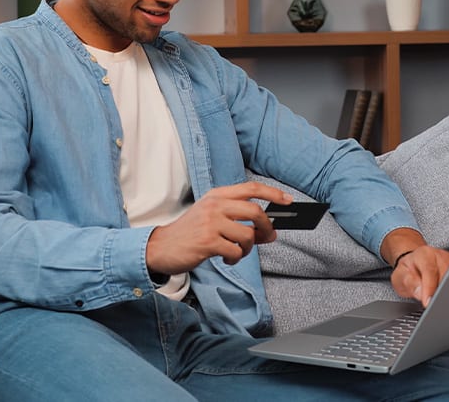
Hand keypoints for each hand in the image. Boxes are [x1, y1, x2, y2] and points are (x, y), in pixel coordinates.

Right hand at [145, 182, 292, 274]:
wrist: (160, 246)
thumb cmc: (190, 232)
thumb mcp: (211, 216)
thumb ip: (237, 218)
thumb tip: (268, 231)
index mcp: (217, 195)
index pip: (251, 188)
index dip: (273, 194)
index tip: (288, 200)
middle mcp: (215, 205)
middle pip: (255, 211)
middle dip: (267, 227)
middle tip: (268, 237)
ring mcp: (211, 223)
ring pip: (248, 235)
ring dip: (249, 248)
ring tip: (238, 252)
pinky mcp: (208, 242)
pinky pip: (236, 252)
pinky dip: (236, 259)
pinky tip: (227, 259)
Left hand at [381, 228, 448, 307]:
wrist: (411, 266)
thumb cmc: (406, 272)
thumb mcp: (400, 277)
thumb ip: (409, 283)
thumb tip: (420, 294)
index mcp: (424, 254)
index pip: (429, 270)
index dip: (429, 288)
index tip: (428, 302)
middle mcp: (439, 256)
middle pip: (446, 274)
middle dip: (441, 292)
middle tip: (434, 306)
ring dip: (448, 293)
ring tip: (439, 304)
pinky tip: (445, 299)